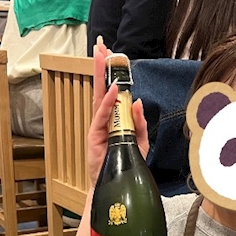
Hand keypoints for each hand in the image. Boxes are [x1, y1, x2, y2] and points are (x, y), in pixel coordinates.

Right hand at [87, 37, 149, 185]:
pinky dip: (108, 102)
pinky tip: (112, 89)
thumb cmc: (126, 166)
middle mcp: (103, 121)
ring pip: (99, 98)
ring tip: (102, 58)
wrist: (115, 188)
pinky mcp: (95, 137)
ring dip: (100, 77)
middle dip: (101, 68)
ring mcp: (98, 128)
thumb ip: (140, 124)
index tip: (111, 55)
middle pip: (101, 89)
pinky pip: (102, 116)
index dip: (111, 74)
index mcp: (113, 121)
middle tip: (101, 48)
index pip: (111, 93)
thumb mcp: (140, 143)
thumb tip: (137, 102)